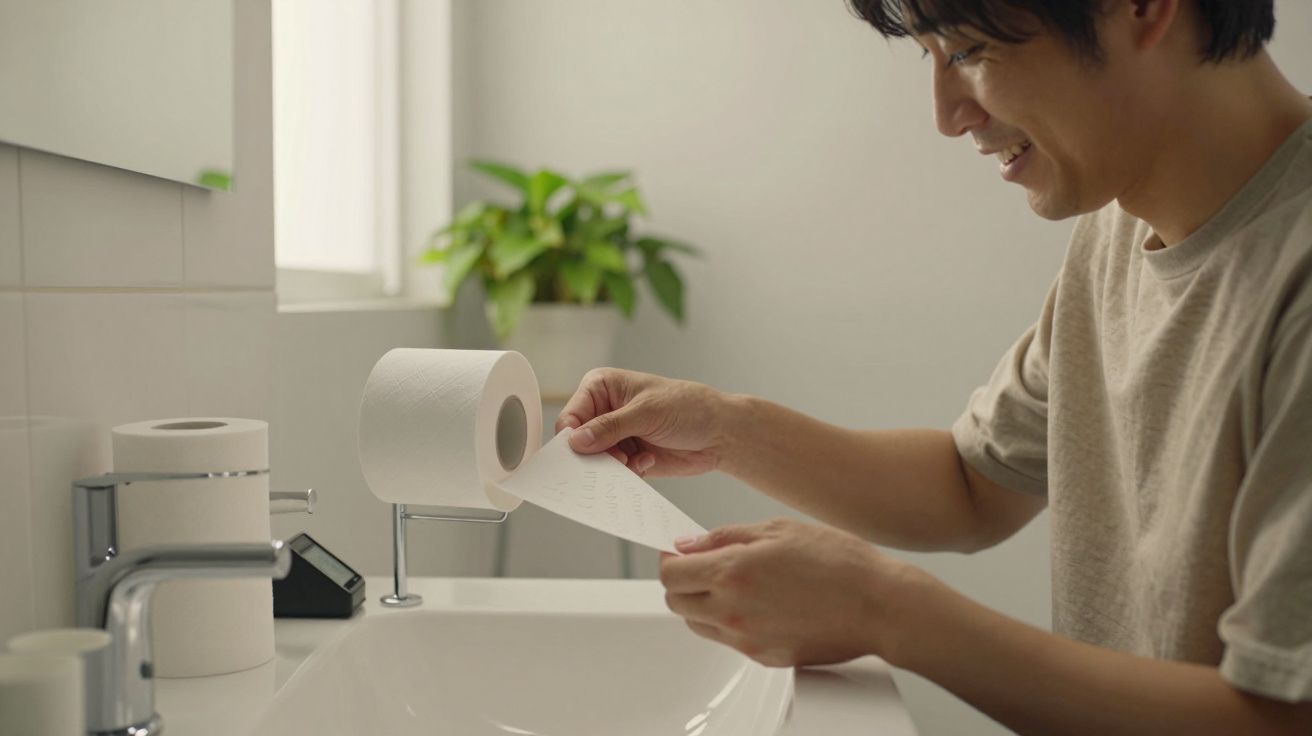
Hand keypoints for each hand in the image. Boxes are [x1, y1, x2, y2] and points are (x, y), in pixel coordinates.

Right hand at [555, 367, 732, 476]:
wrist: (720, 433)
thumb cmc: (689, 407)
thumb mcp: (647, 412)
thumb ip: (610, 427)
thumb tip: (576, 441)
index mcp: (602, 387)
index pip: (571, 415)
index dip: (573, 436)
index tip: (583, 452)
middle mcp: (604, 411)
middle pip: (578, 442)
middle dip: (594, 456)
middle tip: (616, 460)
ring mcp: (615, 436)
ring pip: (594, 461)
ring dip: (613, 467)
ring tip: (635, 461)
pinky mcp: (627, 457)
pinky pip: (613, 473)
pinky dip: (627, 473)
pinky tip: (647, 462)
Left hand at [659, 518, 910, 667]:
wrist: (879, 605)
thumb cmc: (839, 562)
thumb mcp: (778, 529)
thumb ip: (725, 536)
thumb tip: (689, 544)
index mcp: (733, 573)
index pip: (671, 574)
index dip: (670, 559)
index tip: (679, 552)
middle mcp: (733, 611)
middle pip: (676, 602)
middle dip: (681, 581)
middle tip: (702, 565)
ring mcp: (748, 640)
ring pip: (698, 624)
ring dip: (702, 603)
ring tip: (733, 584)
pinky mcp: (765, 657)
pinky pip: (729, 641)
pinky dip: (730, 622)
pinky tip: (758, 603)